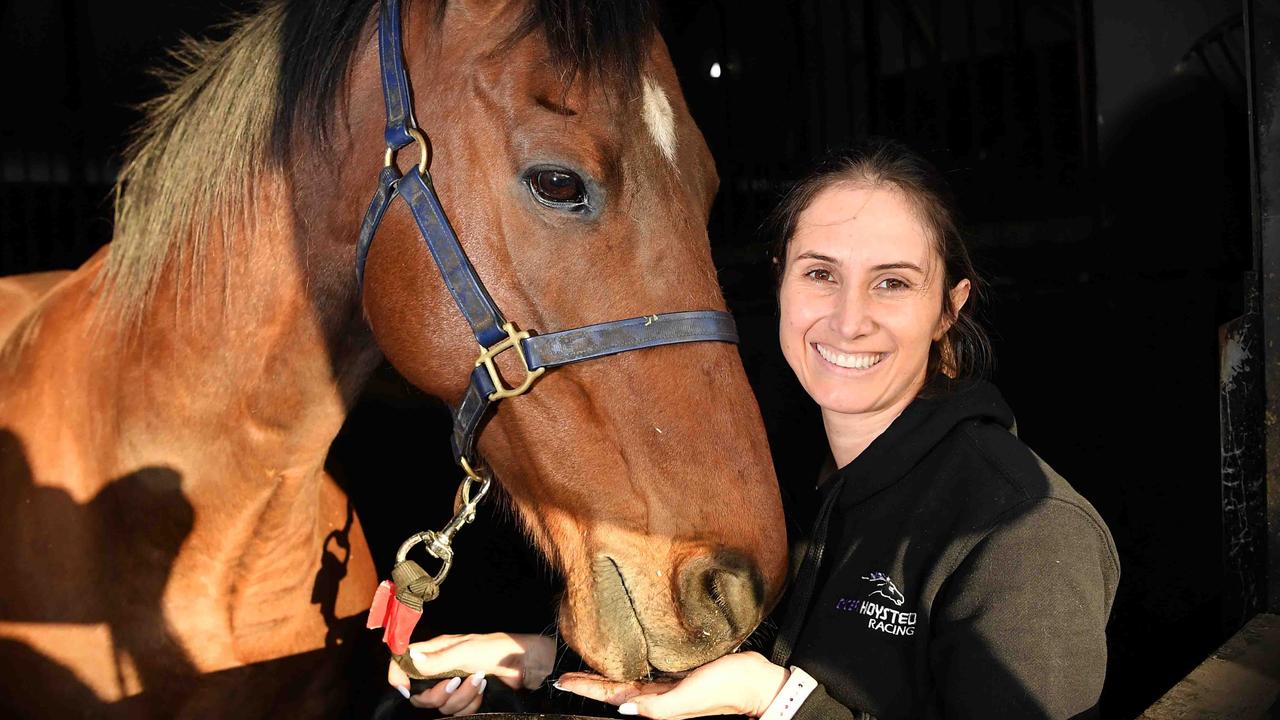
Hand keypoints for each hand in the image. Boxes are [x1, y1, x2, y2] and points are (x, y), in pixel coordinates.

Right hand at [387, 632, 555, 714]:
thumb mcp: (466, 651)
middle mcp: (441, 668)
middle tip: (455, 682)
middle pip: (421, 694)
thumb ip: (437, 659)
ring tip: (479, 681)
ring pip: (442, 705)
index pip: (405, 661)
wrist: (527, 664)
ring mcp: (455, 684)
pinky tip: (483, 689)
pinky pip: (459, 711)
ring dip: (461, 697)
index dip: (399, 675)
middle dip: (438, 694)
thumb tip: (410, 659)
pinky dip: (471, 703)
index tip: (405, 689)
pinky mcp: (468, 697)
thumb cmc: (497, 649)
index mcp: (437, 651)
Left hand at [554, 651, 788, 718]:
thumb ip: (659, 707)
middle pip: (616, 688)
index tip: (562, 681)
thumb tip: (625, 709)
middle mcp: (659, 696)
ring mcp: (669, 685)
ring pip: (629, 680)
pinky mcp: (682, 674)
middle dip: (591, 683)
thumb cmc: (725, 687)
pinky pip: (648, 672)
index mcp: (657, 703)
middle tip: (565, 675)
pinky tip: (626, 660)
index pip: (613, 695)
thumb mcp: (689, 698)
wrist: (756, 682)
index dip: (587, 689)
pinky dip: (631, 667)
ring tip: (587, 667)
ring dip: (607, 676)